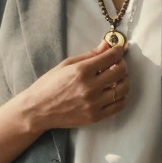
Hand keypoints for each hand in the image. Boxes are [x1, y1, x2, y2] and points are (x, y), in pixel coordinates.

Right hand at [9, 41, 129, 131]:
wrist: (38, 110)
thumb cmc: (49, 85)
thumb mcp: (66, 65)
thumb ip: (89, 55)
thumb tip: (106, 45)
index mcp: (81, 71)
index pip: (111, 57)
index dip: (117, 51)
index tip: (118, 50)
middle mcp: (90, 87)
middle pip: (120, 72)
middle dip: (122, 64)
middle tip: (117, 63)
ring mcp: (94, 103)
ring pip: (123, 89)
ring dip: (123, 81)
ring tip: (116, 78)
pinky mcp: (95, 116)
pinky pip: (119, 105)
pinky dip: (121, 97)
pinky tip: (114, 92)